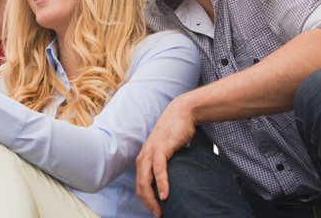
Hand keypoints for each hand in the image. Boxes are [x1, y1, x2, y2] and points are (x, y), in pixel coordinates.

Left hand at [135, 95, 196, 216]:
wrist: (181, 113)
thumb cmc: (176, 134)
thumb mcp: (167, 153)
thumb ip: (166, 166)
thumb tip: (172, 183)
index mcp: (143, 160)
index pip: (139, 186)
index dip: (146, 201)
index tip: (156, 211)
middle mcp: (143, 157)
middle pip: (140, 187)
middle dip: (147, 204)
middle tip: (158, 216)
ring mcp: (150, 153)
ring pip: (146, 181)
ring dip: (152, 199)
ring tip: (160, 212)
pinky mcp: (161, 148)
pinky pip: (159, 170)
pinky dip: (162, 184)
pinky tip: (166, 195)